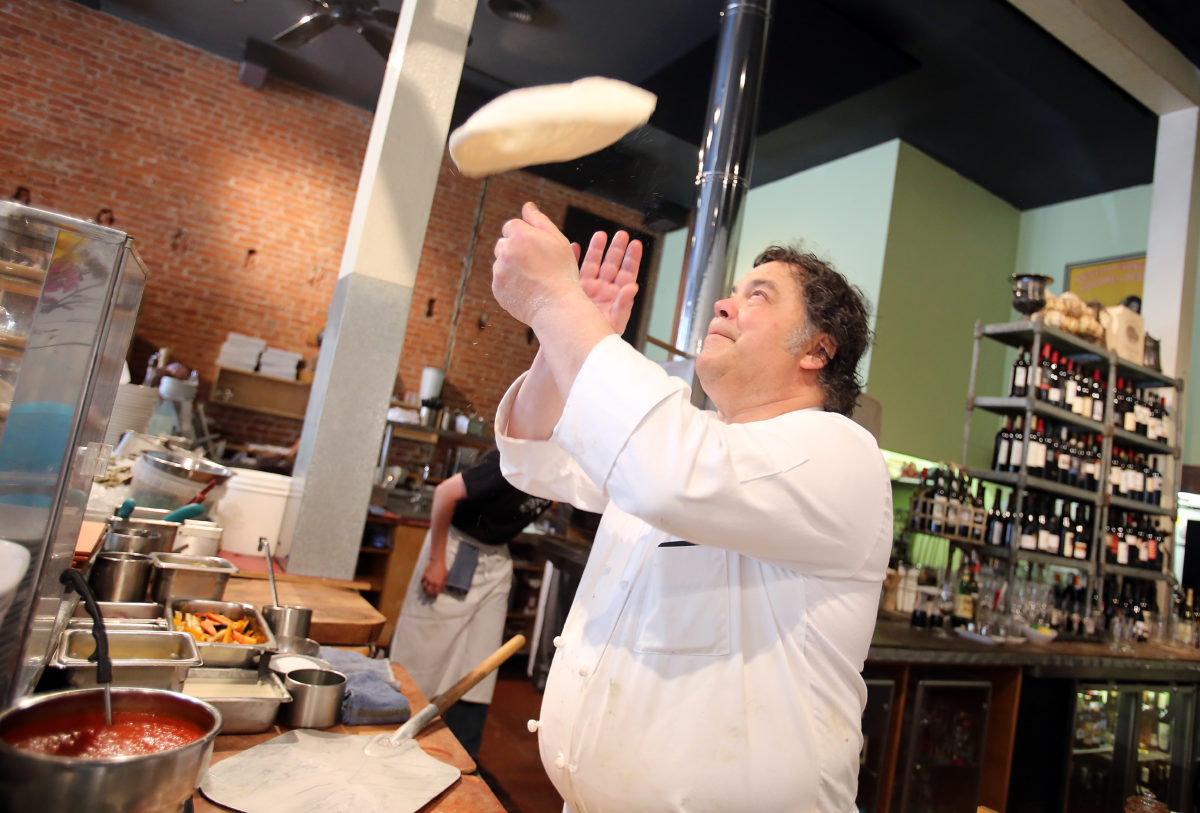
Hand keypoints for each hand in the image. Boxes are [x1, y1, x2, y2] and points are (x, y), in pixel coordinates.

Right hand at [421, 557, 447, 597]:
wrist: (437, 562)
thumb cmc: (443, 569)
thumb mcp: (446, 577)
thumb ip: (443, 583)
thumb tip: (441, 588)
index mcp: (438, 583)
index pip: (435, 592)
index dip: (434, 595)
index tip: (434, 597)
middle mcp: (432, 582)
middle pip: (429, 591)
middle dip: (429, 594)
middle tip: (429, 595)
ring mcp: (427, 579)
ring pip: (424, 587)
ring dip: (425, 590)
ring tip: (426, 591)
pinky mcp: (424, 575)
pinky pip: (422, 581)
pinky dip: (423, 584)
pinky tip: (424, 584)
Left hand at [492, 202, 585, 325]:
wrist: (556, 306)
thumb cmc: (561, 271)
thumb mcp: (557, 240)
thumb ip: (539, 220)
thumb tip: (527, 206)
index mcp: (519, 234)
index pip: (512, 226)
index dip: (526, 237)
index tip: (537, 249)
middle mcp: (505, 250)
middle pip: (504, 243)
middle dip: (516, 250)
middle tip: (536, 264)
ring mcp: (499, 270)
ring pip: (502, 262)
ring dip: (513, 266)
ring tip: (533, 278)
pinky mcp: (497, 288)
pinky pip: (501, 281)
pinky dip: (511, 283)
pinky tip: (527, 288)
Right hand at [575, 230, 640, 333]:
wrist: (575, 346)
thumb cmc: (598, 340)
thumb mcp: (614, 324)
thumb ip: (623, 305)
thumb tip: (633, 287)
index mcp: (616, 297)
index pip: (627, 274)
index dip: (632, 259)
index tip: (635, 244)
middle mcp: (602, 290)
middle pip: (611, 265)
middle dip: (616, 249)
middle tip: (621, 234)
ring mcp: (587, 289)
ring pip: (593, 264)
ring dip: (596, 249)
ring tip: (600, 235)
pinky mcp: (572, 290)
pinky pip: (573, 271)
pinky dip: (574, 259)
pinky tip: (575, 246)